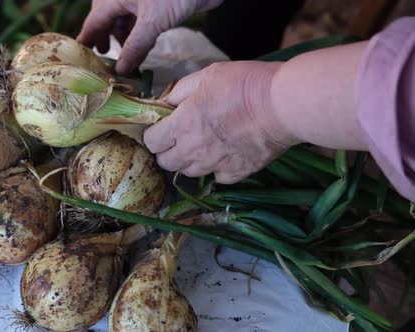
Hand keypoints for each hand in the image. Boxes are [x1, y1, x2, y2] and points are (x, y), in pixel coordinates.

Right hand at [77, 0, 222, 74]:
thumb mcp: (153, 22)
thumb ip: (135, 47)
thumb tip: (121, 70)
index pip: (93, 22)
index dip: (87, 41)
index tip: (79, 59)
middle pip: (106, 22)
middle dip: (105, 42)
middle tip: (103, 63)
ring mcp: (139, 1)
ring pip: (123, 23)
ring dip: (124, 42)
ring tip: (124, 62)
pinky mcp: (155, 6)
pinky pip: (139, 24)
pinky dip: (138, 38)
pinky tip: (140, 52)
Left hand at [144, 61, 298, 183]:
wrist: (281, 104)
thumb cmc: (243, 84)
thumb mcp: (205, 76)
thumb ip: (179, 92)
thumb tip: (163, 104)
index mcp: (181, 125)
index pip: (152, 141)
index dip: (154, 134)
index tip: (161, 127)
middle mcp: (193, 150)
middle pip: (166, 162)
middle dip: (167, 150)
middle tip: (178, 137)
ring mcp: (215, 164)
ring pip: (189, 172)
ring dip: (189, 161)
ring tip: (201, 145)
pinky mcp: (237, 172)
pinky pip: (217, 177)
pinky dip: (216, 169)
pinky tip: (223, 155)